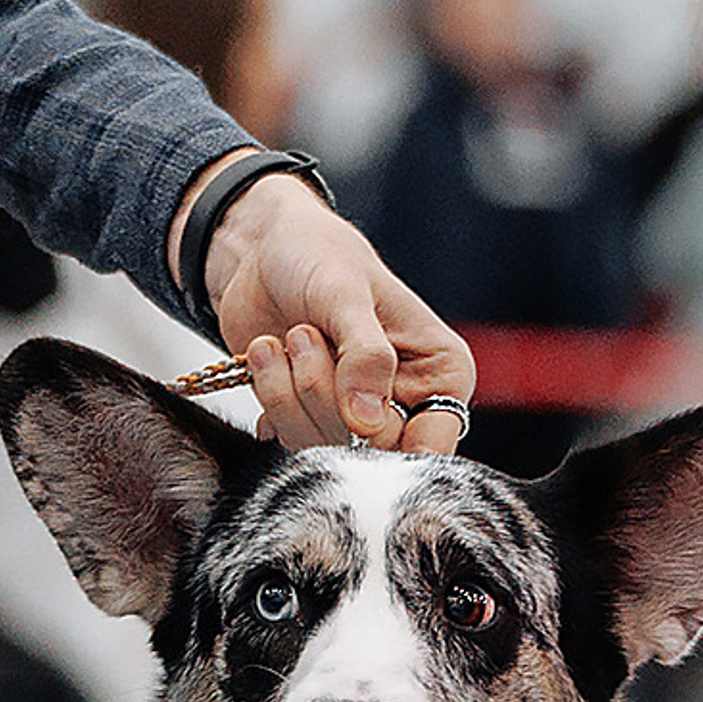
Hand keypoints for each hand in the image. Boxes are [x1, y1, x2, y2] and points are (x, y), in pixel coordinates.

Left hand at [189, 176, 473, 453]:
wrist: (263, 250)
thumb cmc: (320, 256)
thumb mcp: (347, 294)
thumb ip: (365, 357)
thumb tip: (366, 422)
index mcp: (439, 373)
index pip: (431, 446)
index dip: (388, 439)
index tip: (357, 413)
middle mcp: (403, 401)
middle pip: (368, 452)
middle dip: (325, 395)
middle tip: (306, 336)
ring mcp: (353, 414)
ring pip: (323, 448)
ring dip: (290, 391)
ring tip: (289, 336)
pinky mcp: (310, 418)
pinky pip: (288, 440)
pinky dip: (270, 397)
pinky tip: (269, 356)